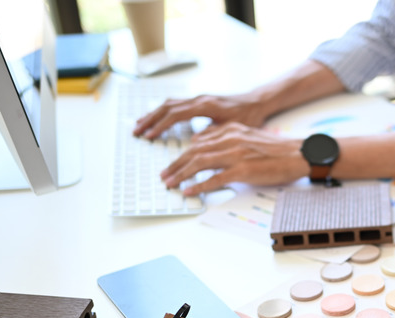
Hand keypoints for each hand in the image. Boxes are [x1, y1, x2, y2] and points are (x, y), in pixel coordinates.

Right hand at [133, 93, 266, 139]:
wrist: (258, 101)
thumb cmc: (249, 115)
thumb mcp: (233, 127)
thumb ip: (214, 132)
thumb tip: (196, 141)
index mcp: (205, 105)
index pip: (175, 114)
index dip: (160, 125)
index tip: (149, 135)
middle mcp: (199, 99)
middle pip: (167, 107)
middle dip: (150, 119)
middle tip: (136, 131)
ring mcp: (199, 99)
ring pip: (170, 103)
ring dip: (154, 114)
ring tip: (141, 125)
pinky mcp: (200, 101)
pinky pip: (176, 104)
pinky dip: (164, 112)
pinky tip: (158, 119)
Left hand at [161, 122, 307, 193]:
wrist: (298, 154)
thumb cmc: (276, 150)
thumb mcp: (247, 135)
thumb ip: (225, 137)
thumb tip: (202, 141)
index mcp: (230, 130)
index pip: (198, 142)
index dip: (182, 154)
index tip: (172, 165)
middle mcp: (230, 139)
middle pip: (194, 151)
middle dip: (175, 165)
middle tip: (164, 176)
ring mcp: (236, 154)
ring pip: (200, 163)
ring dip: (181, 174)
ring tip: (170, 184)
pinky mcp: (243, 170)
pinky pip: (215, 179)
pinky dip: (199, 185)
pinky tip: (189, 191)